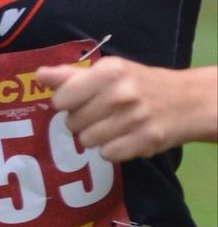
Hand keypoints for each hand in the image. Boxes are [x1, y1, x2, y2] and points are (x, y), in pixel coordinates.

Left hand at [36, 56, 213, 161]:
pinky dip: (112, 149)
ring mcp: (135, 119)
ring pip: (87, 141)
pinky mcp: (145, 141)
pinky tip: (124, 137)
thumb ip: (71, 75)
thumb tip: (39, 75)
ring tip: (112, 126)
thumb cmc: (138, 84)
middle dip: (81, 121)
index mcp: (108, 73)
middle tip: (99, 114)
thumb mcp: (108, 72)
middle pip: (72, 123)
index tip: (78, 101)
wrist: (187, 101)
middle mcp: (121, 94)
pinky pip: (107, 154)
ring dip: (95, 137)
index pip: (60, 100)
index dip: (66, 104)